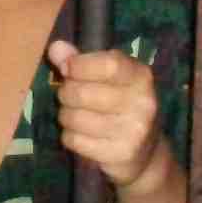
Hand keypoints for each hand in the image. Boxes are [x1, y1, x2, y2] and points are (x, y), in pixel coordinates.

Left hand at [47, 40, 167, 193]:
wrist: (146, 152)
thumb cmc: (121, 106)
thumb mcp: (107, 78)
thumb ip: (81, 61)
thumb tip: (56, 48)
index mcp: (140, 76)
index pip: (108, 65)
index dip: (79, 65)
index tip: (67, 69)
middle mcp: (142, 102)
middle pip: (82, 93)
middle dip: (66, 94)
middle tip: (70, 97)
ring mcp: (134, 130)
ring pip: (74, 118)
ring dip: (66, 117)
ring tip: (77, 117)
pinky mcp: (121, 154)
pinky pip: (74, 141)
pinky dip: (70, 137)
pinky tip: (83, 136)